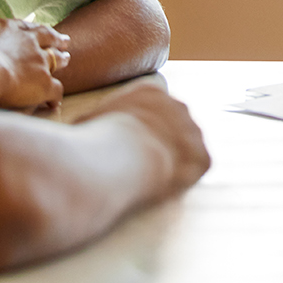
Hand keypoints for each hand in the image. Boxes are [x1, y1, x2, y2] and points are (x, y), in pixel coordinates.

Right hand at [0, 13, 68, 110]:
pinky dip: (56, 96)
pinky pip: (55, 90)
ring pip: (56, 59)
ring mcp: (39, 62)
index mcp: (10, 29)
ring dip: (61, 60)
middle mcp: (29, 42)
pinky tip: (54, 103)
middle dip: (56, 39)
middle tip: (65, 41)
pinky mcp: (44, 84)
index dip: (33, 29)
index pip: (26, 27)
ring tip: (67, 60)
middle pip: (48, 38)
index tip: (39, 30)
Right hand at [90, 83, 211, 197]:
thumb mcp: (86, 123)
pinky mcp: (202, 159)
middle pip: (173, 126)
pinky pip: (194, 171)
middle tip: (141, 165)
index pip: (150, 109)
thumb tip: (80, 131)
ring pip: (186, 148)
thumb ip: (92, 124)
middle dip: (160, 143)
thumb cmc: (96, 140)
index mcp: (149, 93)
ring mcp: (193, 131)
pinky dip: (182, 181)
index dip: (139, 131)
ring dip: (173, 162)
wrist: (122, 157)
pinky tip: (164, 188)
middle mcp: (178, 106)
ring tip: (152, 179)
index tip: (127, 147)